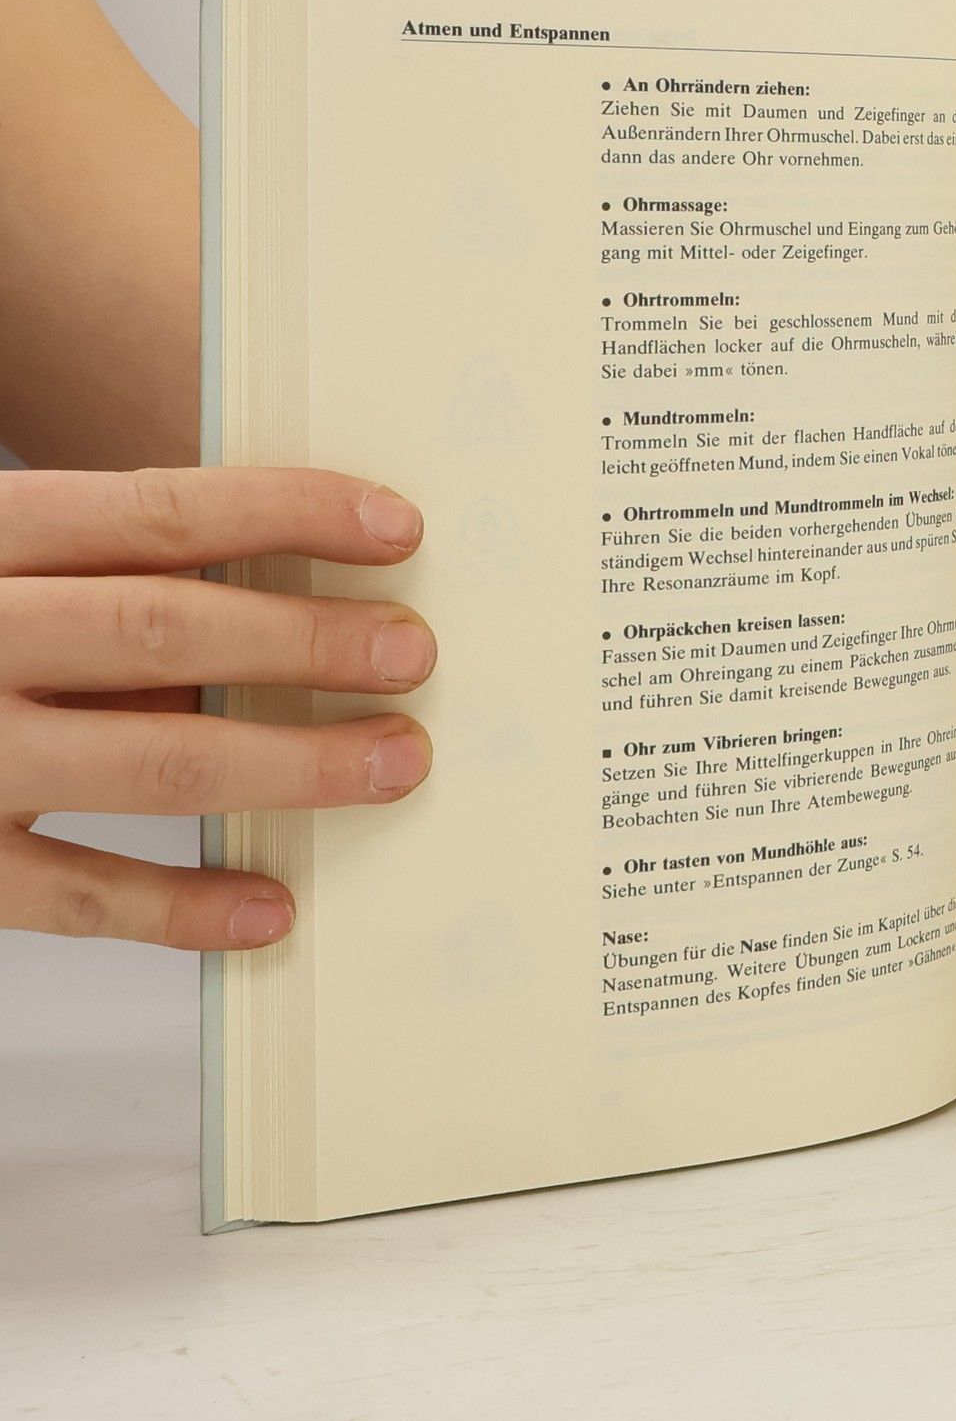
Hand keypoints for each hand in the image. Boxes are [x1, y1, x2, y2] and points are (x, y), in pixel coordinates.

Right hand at [0, 468, 435, 949]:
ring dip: (290, 762)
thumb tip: (285, 606)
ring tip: (395, 760)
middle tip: (415, 651)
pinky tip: (272, 908)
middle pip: (163, 628)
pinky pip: (75, 895)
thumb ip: (103, 585)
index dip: (288, 513)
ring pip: (148, 759)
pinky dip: (181, 907)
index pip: (157, 512)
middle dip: (306, 639)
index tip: (397, 527)